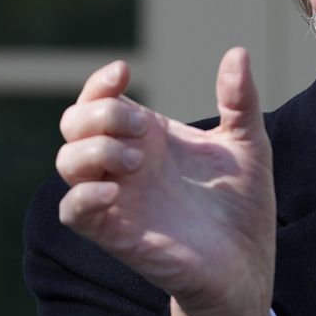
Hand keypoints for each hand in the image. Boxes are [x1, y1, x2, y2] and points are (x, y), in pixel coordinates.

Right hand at [55, 47, 274, 315]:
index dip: (100, 82)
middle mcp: (127, 164)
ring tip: (138, 160)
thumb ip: (241, 100)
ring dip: (92, 150)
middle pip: (75, 124)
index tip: (123, 71)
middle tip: (140, 127)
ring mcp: (119, 198)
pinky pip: (73, 211)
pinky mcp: (117, 234)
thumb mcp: (249, 143)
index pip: (101, 100)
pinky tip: (113, 190)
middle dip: (98, 113)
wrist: (248, 263)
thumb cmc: (242, 203)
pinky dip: (82, 196)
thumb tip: (238, 53)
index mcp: (149, 137)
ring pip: (67, 163)